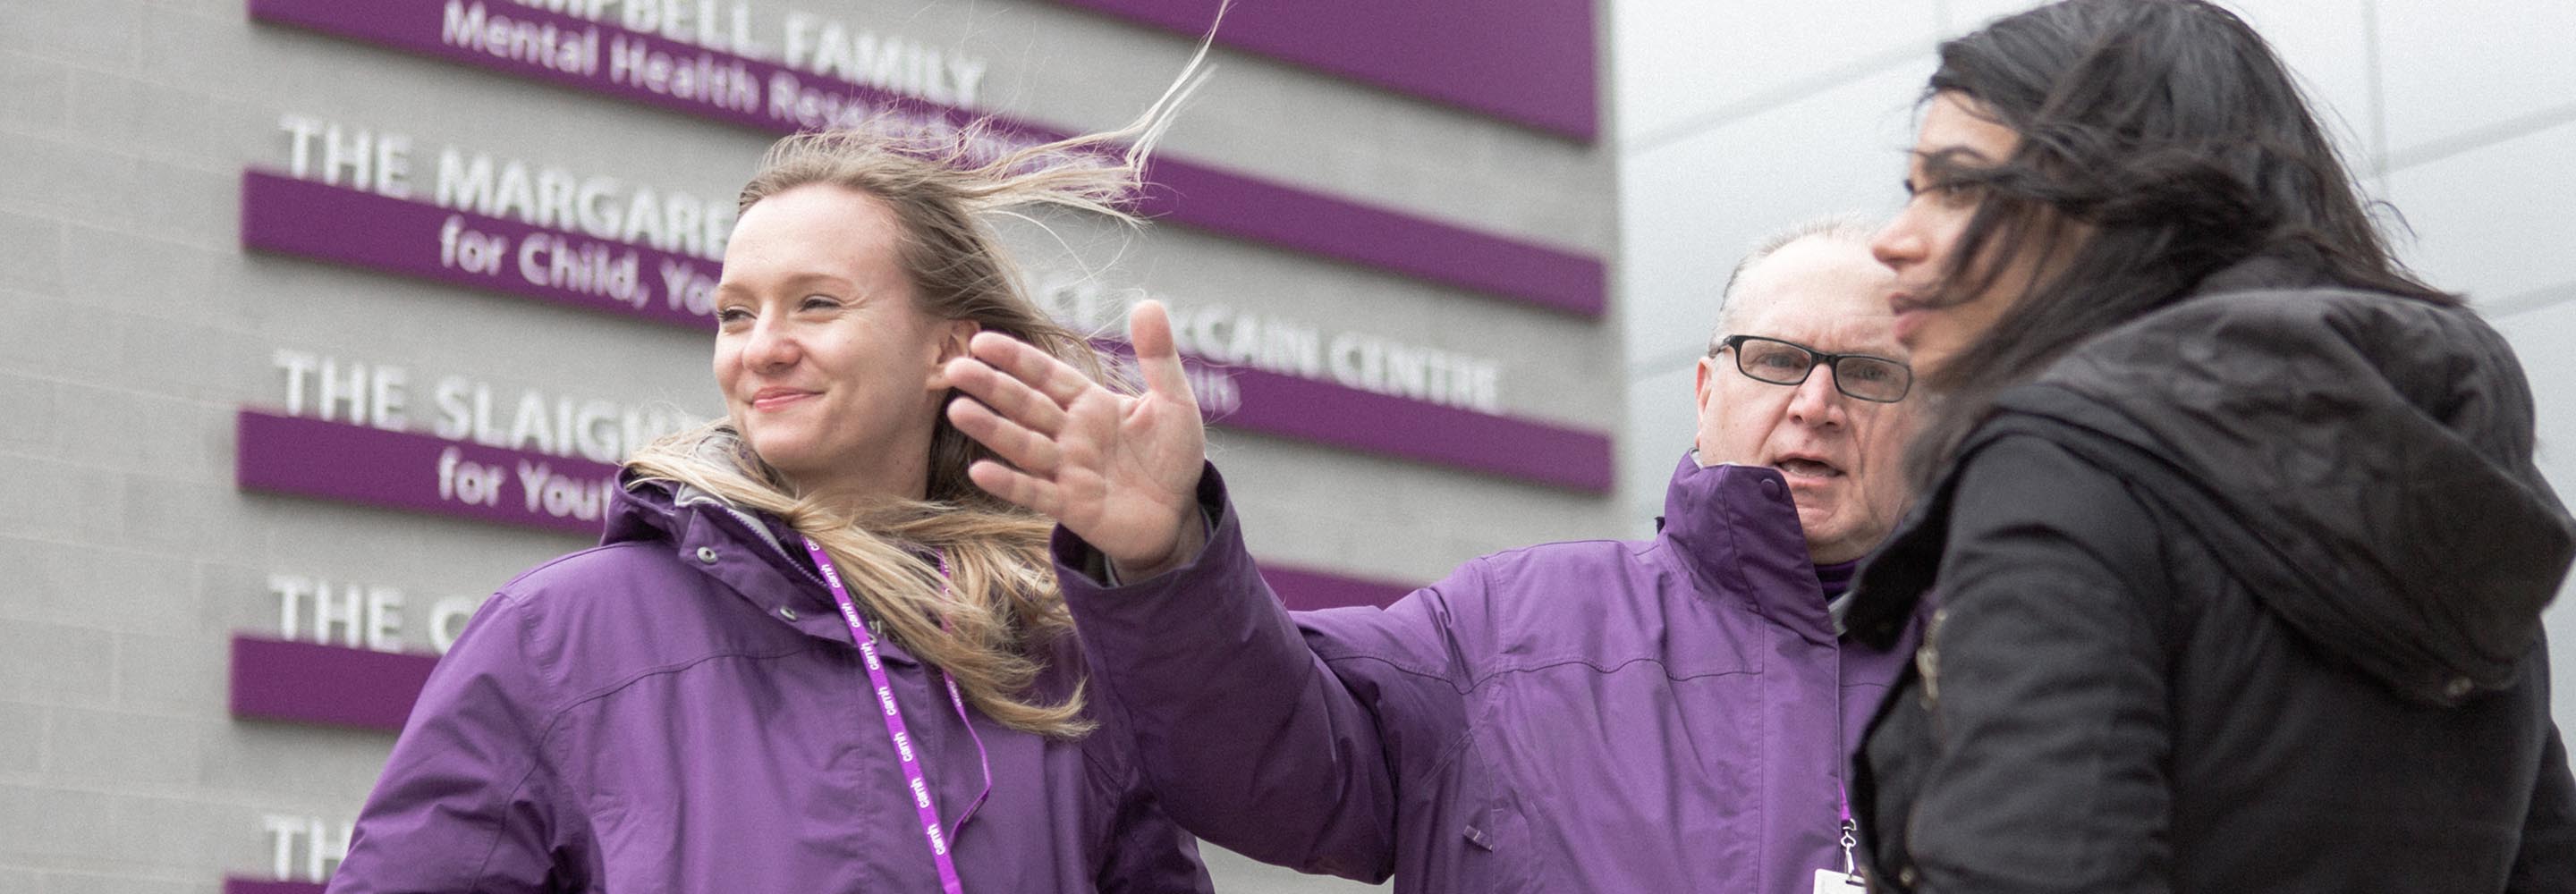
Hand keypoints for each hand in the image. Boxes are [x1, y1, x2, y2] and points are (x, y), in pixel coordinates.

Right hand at [943, 300, 1208, 577]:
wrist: (1178, 515)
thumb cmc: (1172, 456)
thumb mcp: (1173, 402)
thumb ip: (1158, 357)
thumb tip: (1149, 302)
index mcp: (1090, 404)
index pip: (1046, 375)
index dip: (1016, 358)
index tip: (982, 340)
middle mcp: (1070, 434)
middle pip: (1025, 405)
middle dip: (992, 387)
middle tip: (955, 368)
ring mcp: (1067, 470)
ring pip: (1024, 445)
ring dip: (992, 429)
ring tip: (958, 411)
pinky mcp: (1071, 506)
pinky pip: (1036, 493)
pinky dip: (1009, 483)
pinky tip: (980, 471)